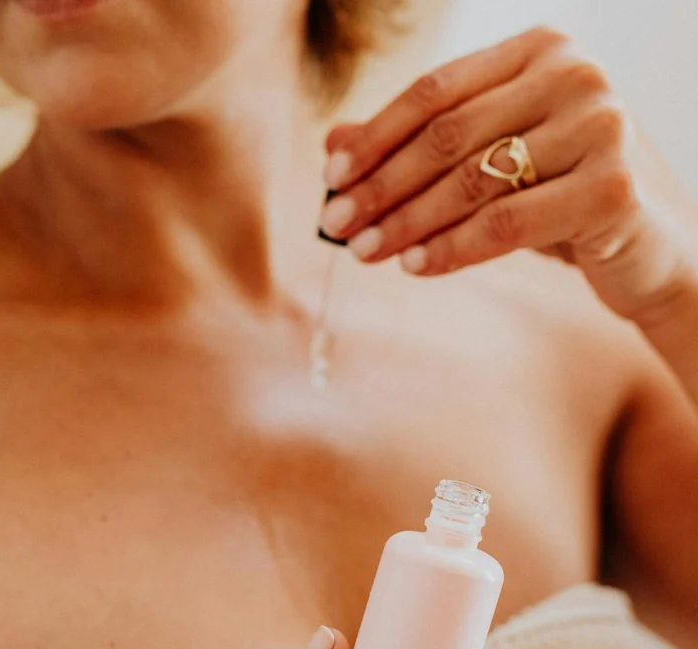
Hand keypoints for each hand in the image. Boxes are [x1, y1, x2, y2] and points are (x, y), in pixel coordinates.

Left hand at [319, 26, 697, 324]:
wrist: (649, 248)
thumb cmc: (561, 201)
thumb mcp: (492, 166)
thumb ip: (420, 147)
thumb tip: (333, 141)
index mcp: (541, 51)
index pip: (436, 90)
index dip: (376, 135)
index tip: (331, 177)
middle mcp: (576, 74)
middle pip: (448, 135)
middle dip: (382, 185)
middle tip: (337, 225)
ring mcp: (600, 126)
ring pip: (472, 180)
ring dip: (407, 221)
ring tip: (366, 251)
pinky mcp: (611, 188)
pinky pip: (506, 223)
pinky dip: (452, 248)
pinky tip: (414, 266)